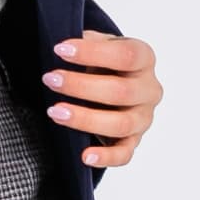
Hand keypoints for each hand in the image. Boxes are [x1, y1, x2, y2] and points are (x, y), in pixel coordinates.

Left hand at [41, 30, 162, 168]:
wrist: (115, 82)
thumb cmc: (104, 62)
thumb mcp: (99, 43)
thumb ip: (87, 41)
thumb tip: (64, 44)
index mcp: (144, 59)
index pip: (126, 55)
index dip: (92, 53)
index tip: (60, 50)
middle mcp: (149, 89)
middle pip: (121, 92)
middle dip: (81, 86)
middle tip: (50, 79)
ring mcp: (143, 118)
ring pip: (120, 124)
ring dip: (85, 119)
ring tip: (55, 112)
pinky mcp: (133, 142)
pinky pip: (124, 155)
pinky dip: (105, 157)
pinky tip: (84, 156)